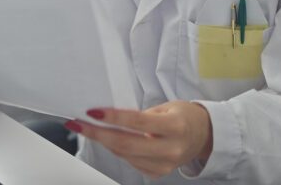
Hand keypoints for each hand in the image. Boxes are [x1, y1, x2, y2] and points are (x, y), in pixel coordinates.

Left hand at [66, 101, 212, 178]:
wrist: (203, 136)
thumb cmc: (183, 116)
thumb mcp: (166, 107)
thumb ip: (140, 114)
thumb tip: (108, 117)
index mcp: (175, 126)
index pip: (137, 122)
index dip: (112, 118)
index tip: (92, 112)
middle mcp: (171, 149)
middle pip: (125, 144)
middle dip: (97, 134)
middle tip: (77, 124)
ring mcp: (164, 165)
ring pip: (124, 154)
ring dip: (103, 141)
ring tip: (88, 128)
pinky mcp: (158, 173)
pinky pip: (129, 161)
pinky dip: (116, 149)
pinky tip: (109, 139)